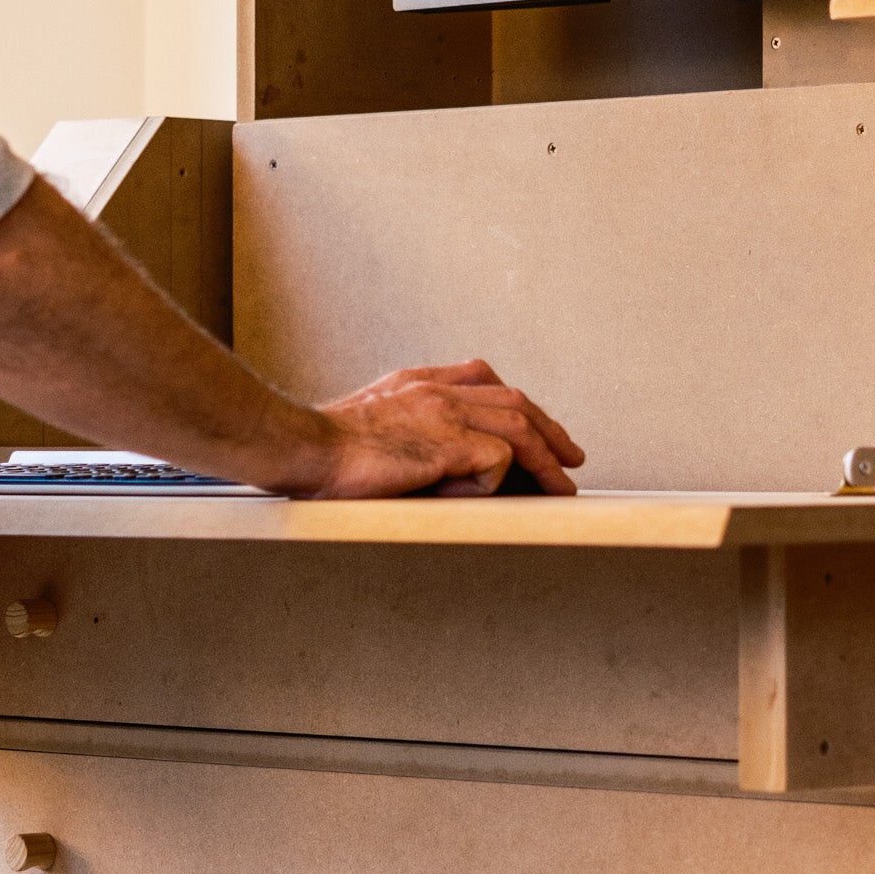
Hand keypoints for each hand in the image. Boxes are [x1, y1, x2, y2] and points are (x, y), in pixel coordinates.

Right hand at [267, 357, 583, 499]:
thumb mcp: (373, 426)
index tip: (537, 426)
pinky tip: (493, 494)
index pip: (484, 379)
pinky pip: (497, 458)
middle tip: (571, 457)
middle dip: (550, 429)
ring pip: (519, 427)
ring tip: (562, 485)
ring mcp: (444, 413)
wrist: (303, 448)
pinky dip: (502, 478)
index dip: (517, 405)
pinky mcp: (446, 442)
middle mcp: (437, 391)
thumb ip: (412, 429)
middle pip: (514, 402)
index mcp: (418, 384)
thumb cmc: (325, 451)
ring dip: (547, 459)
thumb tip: (453, 462)